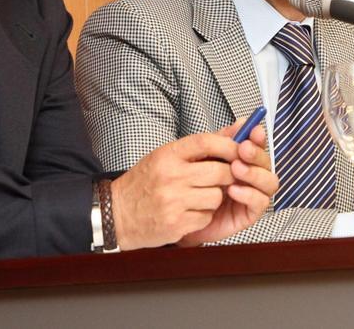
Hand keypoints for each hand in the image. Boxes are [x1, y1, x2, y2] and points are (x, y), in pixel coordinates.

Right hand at [110, 122, 276, 249]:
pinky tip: (190, 211)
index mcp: (168, 155)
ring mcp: (174, 201)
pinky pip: (206, 216)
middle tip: (222, 177)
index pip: (206, 142)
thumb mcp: (165, 156)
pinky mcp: (177, 223)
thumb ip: (199, 146)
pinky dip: (203, 215)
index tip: (236, 150)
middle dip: (228, 175)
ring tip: (199, 196)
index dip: (228, 145)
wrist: (116, 213)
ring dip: (215, 197)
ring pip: (216, 196)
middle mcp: (171, 177)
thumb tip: (234, 130)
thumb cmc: (142, 183)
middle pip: (219, 171)